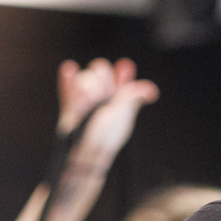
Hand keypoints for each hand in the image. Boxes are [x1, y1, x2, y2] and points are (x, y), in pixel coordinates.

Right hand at [55, 58, 158, 175]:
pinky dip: (67, 79)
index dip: (123, 72)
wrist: (85, 153)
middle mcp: (103, 101)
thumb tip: (153, 92)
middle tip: (100, 93)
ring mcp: (85, 105)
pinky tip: (68, 68)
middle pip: (100, 71)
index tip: (124, 67)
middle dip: (101, 75)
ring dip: (86, 82)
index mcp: (120, 103)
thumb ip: (133, 94)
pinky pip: (67, 90)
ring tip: (88, 99)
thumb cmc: (105, 136)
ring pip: (84, 79)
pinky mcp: (69, 111)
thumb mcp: (123, 112)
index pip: (121, 78)